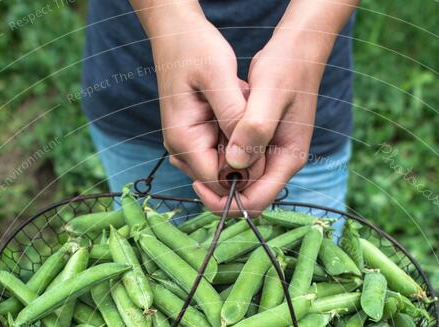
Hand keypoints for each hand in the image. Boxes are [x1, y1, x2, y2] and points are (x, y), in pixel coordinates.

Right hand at [150, 13, 262, 194]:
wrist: (176, 32)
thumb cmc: (195, 48)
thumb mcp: (219, 75)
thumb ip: (233, 116)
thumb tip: (246, 156)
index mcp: (184, 141)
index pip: (219, 183)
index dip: (245, 172)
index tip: (262, 141)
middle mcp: (181, 151)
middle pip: (223, 177)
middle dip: (245, 153)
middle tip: (250, 112)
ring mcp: (187, 147)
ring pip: (226, 165)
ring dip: (241, 142)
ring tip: (240, 104)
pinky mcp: (195, 140)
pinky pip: (224, 150)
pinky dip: (236, 134)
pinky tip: (236, 106)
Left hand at [193, 29, 322, 214]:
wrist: (298, 49)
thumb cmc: (287, 66)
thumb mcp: (269, 93)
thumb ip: (254, 129)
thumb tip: (235, 163)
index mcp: (287, 160)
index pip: (256, 202)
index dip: (226, 201)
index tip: (199, 181)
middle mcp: (280, 164)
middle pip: (246, 198)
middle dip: (219, 192)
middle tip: (191, 171)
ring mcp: (271, 155)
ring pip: (240, 182)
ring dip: (218, 174)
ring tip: (196, 153)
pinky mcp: (262, 145)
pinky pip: (238, 164)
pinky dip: (221, 158)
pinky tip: (206, 140)